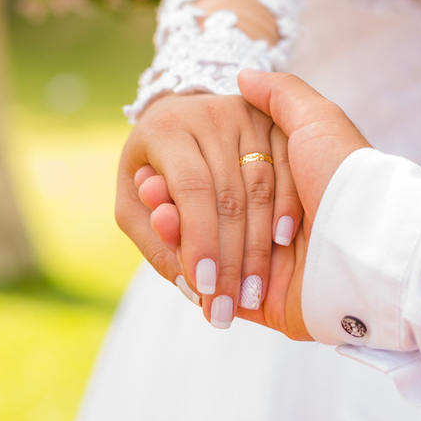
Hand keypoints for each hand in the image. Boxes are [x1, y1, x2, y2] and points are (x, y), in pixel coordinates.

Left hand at [113, 92, 301, 328]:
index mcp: (166, 129)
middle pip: (228, 193)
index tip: (204, 288)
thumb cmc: (152, 169)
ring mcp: (245, 113)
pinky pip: (287, 169)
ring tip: (252, 293)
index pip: (191, 189)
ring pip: (260, 185)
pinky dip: (285, 209)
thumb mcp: (133, 203)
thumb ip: (153, 242)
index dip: (200, 239)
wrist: (180, 113)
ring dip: (258, 245)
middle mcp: (208, 115)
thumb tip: (188, 286)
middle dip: (229, 257)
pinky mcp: (273, 119)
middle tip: (227, 308)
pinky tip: (280, 246)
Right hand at [135, 71, 370, 340]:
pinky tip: (169, 244)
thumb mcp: (317, 121)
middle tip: (148, 189)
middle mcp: (272, 225)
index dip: (187, 172)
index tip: (160, 164)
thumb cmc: (345, 177)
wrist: (373, 247)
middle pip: (207, 213)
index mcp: (283, 187)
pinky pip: (213, 289)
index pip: (220, 177)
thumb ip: (281, 96)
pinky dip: (186, 269)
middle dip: (176, 203)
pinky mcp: (259, 301)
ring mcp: (264, 265)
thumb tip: (245, 75)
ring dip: (177, 232)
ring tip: (155, 213)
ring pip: (203, 250)